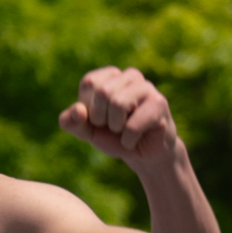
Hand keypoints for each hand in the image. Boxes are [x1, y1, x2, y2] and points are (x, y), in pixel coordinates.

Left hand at [58, 67, 178, 169]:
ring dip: (116, 128)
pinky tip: (135, 140)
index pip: (89, 83)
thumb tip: (77, 111)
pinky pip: (132, 125)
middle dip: (102, 119)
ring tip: (124, 131)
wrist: (144, 156)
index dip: (88, 109)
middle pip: (103, 92)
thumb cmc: (115, 138)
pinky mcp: (159, 104)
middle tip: (114, 127)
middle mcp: (130, 76)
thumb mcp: (87, 131)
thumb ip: (72, 122)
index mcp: (111, 76)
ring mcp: (147, 87)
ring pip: (118, 103)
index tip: (99, 119)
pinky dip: (128, 141)